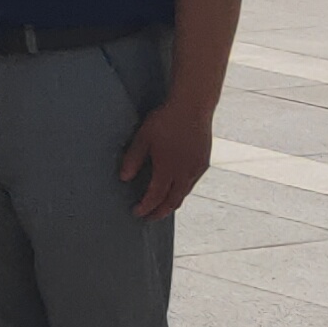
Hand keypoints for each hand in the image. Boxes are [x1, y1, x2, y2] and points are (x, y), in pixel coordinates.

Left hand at [119, 87, 214, 219]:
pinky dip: (181, 192)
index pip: (155, 196)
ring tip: (161, 208)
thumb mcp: (143, 138)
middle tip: (149, 218)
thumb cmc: (165, 121)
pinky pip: (191, 184)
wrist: (193, 108)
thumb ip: (132, 159)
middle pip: (172, 201)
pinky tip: (175, 190)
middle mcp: (185, 173)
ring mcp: (196, 169)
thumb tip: (123, 178)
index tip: (137, 213)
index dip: (146, 207)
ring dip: (172, 203)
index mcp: (168, 169)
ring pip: (184, 194)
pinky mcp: (203, 163)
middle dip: (160, 212)